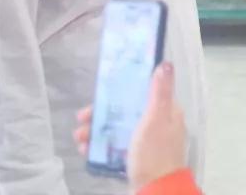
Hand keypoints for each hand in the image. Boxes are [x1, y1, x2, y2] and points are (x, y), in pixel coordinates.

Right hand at [73, 62, 186, 190]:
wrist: (155, 191)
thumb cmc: (155, 152)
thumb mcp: (156, 118)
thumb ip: (159, 92)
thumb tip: (165, 63)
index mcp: (166, 112)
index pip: (141, 93)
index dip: (120, 91)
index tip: (100, 93)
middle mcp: (157, 124)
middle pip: (125, 111)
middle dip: (101, 114)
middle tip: (82, 118)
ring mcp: (145, 142)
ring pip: (117, 129)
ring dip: (96, 131)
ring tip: (79, 138)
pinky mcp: (135, 158)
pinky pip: (114, 147)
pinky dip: (99, 147)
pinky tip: (85, 151)